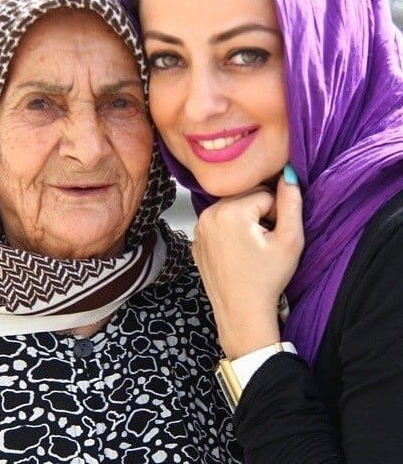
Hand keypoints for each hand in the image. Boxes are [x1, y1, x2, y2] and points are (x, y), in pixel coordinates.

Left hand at [192, 174, 303, 358]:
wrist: (242, 313)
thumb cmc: (267, 279)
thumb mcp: (290, 240)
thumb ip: (291, 203)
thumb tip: (289, 174)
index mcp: (229, 211)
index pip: (265, 194)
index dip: (277, 214)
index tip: (275, 237)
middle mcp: (207, 214)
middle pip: (245, 198)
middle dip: (260, 214)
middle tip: (265, 243)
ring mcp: (198, 228)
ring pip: (232, 209)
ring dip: (246, 221)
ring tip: (252, 248)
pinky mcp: (196, 241)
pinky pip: (219, 224)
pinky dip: (230, 232)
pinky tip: (238, 253)